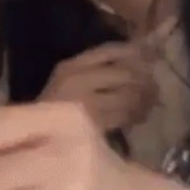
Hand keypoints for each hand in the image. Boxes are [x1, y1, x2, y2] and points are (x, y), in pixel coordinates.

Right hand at [40, 42, 158, 131]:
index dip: (134, 52)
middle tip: (155, 87)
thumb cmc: (56, 107)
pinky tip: (140, 116)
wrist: (34, 138)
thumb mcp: (71, 79)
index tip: (151, 56)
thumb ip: (100, 66)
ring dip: (144, 100)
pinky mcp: (92, 124)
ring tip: (150, 103)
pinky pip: (123, 116)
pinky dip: (136, 115)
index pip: (109, 50)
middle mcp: (77, 80)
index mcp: (71, 66)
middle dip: (144, 80)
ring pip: (127, 96)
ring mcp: (84, 103)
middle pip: (124, 74)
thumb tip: (140, 53)